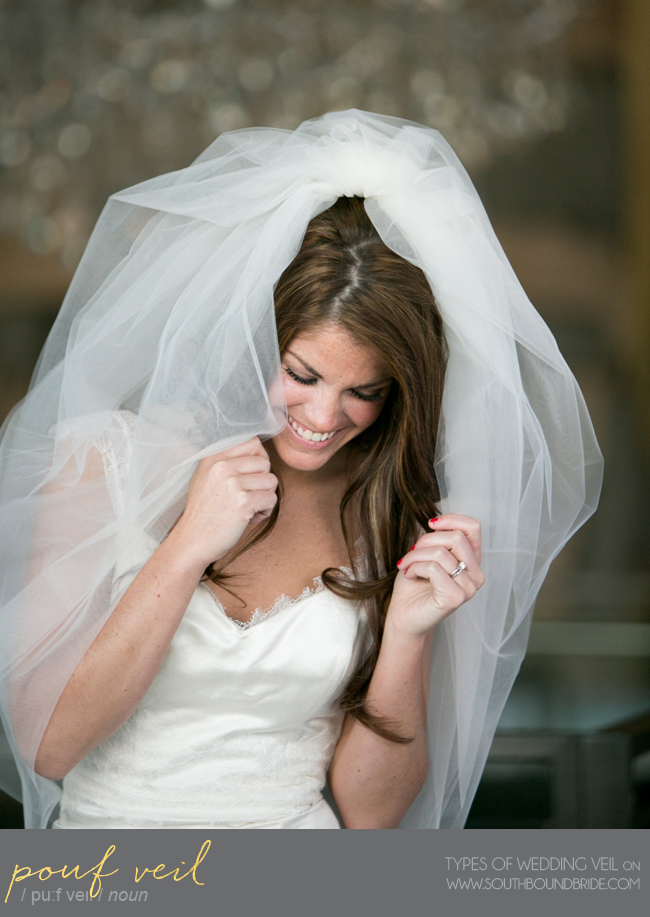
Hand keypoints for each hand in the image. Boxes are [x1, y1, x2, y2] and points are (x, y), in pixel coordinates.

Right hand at [171, 437, 277, 569]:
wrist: (192, 541)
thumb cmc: (204, 512)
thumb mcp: (207, 477)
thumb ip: (228, 461)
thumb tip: (260, 453)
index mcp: (213, 457)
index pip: (252, 442)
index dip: (259, 460)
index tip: (251, 476)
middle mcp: (221, 466)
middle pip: (265, 462)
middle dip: (262, 481)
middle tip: (248, 497)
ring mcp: (231, 483)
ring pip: (271, 481)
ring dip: (265, 497)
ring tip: (248, 508)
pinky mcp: (242, 502)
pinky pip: (271, 499)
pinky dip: (265, 511)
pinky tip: (249, 518)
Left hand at [387, 514, 483, 636]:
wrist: (403, 614)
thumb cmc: (415, 584)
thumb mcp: (427, 553)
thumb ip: (438, 538)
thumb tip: (437, 521)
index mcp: (473, 561)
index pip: (473, 527)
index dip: (451, 519)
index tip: (430, 524)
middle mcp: (476, 574)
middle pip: (456, 537)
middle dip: (426, 540)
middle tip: (411, 552)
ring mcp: (469, 588)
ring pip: (440, 552)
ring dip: (415, 555)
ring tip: (406, 565)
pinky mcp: (455, 598)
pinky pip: (433, 568)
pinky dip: (415, 567)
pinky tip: (410, 575)